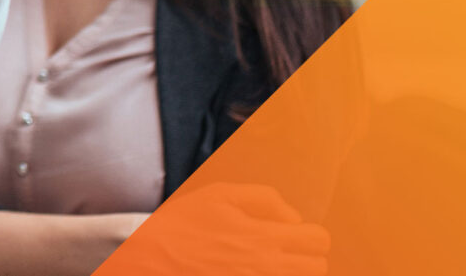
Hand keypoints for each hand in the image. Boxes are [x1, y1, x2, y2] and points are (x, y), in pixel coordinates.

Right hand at [125, 183, 329, 275]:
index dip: (310, 234)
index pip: (318, 240)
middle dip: (307, 258)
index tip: (293, 235)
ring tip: (269, 265)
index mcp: (264, 238)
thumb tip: (293, 217)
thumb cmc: (179, 226)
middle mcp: (267, 268)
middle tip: (284, 253)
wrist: (146, 259)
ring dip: (292, 272)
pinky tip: (252, 272)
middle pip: (318, 268)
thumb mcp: (218, 196)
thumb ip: (263, 198)